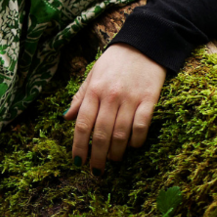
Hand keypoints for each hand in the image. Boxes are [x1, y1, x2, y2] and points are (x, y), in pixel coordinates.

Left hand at [63, 43, 165, 173]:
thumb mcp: (91, 75)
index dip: (78, 145)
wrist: (143, 45)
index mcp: (93, 91)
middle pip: (100, 133)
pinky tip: (134, 146)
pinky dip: (137, 140)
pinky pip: (142, 125)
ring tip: (113, 160)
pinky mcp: (149, 100)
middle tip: (95, 170)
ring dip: (116, 152)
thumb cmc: (114, 62)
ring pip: (120, 133)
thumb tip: (66, 117)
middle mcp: (110, 96)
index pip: (82, 124)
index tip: (77, 160)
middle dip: (96, 156)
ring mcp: (130, 99)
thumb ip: (80, 97)